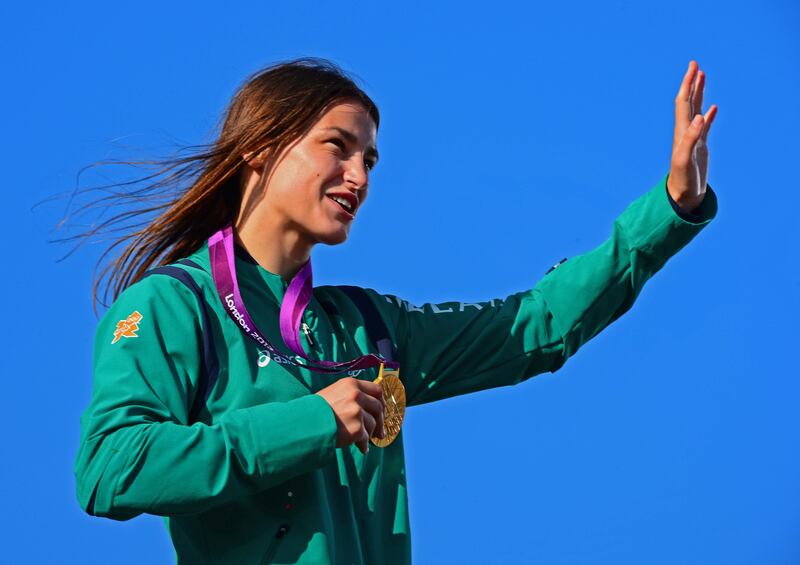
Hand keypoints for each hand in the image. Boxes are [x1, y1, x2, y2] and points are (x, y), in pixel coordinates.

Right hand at [316, 377, 385, 453]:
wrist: (304, 424)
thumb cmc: (315, 411)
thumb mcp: (333, 394)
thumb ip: (351, 395)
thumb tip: (368, 406)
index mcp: (351, 384)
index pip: (377, 390)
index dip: (381, 402)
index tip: (381, 411)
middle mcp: (356, 395)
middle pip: (378, 407)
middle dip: (380, 421)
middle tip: (379, 432)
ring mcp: (357, 411)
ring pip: (372, 424)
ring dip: (369, 434)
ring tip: (362, 441)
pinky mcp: (357, 428)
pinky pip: (366, 438)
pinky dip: (364, 445)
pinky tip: (361, 448)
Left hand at [667, 60, 718, 212]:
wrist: (681, 195)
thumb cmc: (682, 179)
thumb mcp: (685, 159)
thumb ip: (691, 137)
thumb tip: (701, 115)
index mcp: (681, 132)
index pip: (683, 102)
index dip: (687, 84)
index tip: (693, 67)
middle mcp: (685, 132)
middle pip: (688, 102)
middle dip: (691, 83)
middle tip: (695, 64)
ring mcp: (693, 138)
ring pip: (696, 110)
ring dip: (698, 94)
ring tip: (702, 78)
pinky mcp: (699, 147)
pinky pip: (704, 126)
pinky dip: (708, 115)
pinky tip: (712, 108)